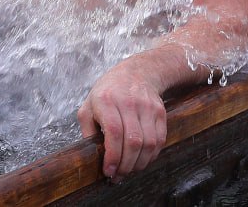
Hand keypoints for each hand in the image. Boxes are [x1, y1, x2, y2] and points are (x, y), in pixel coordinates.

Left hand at [77, 57, 167, 179]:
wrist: (137, 72)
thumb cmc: (109, 92)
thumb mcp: (89, 105)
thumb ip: (87, 130)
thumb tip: (91, 156)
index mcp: (106, 100)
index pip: (114, 132)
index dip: (112, 156)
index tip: (108, 171)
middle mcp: (128, 103)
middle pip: (133, 141)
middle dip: (126, 165)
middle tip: (118, 176)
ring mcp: (147, 107)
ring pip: (148, 144)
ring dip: (139, 164)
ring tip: (129, 170)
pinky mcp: (160, 112)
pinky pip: (159, 141)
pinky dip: (151, 156)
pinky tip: (140, 160)